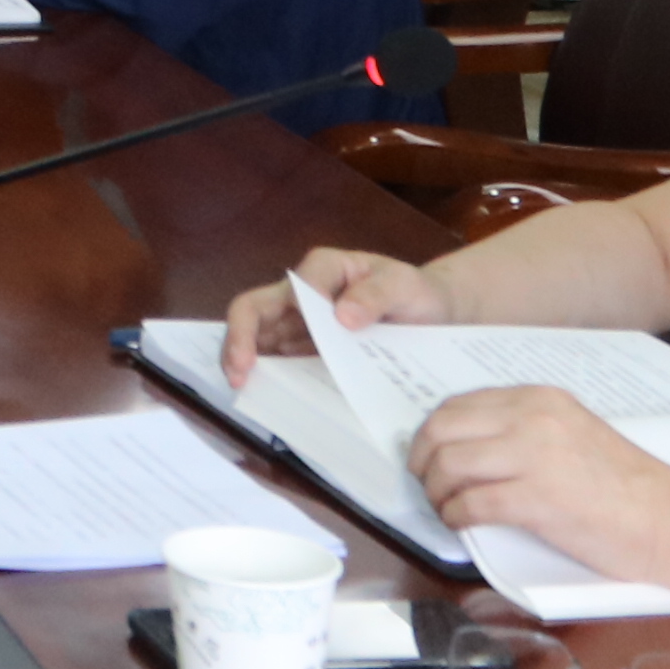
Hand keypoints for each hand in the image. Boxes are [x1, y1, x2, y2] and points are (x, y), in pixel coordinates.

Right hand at [223, 248, 449, 379]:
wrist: (432, 317)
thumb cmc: (417, 294)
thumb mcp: (406, 287)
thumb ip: (378, 294)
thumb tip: (341, 316)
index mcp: (324, 269)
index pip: (297, 286)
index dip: (298, 311)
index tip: (325, 333)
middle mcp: (302, 294)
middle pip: (253, 309)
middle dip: (237, 339)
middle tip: (239, 374)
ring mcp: (298, 325)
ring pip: (255, 338)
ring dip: (243, 362)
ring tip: (245, 390)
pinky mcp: (304, 351)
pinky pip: (277, 363)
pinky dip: (266, 379)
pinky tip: (268, 399)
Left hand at [411, 383, 669, 599]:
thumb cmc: (626, 486)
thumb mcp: (571, 434)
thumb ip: (524, 430)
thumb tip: (469, 448)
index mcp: (540, 400)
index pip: (459, 405)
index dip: (431, 433)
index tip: (428, 456)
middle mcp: (532, 418)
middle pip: (442, 429)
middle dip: (422, 459)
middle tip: (427, 484)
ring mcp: (534, 457)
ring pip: (449, 465)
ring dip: (436, 492)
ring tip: (446, 507)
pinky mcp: (537, 499)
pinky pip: (471, 503)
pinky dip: (456, 516)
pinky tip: (462, 524)